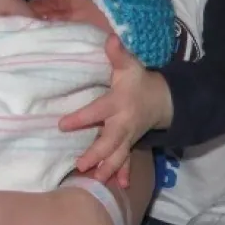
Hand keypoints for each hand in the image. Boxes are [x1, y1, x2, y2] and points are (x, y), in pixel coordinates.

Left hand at [61, 37, 172, 185]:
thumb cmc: (139, 80)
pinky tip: (121, 186)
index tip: (62, 125)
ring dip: (108, 168)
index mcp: (118, 103)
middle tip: (81, 165)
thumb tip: (111, 37)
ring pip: (118, 155)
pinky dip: (125, 173)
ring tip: (97, 180)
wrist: (162, 99)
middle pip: (110, 140)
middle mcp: (123, 123)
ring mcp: (128, 137)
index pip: (97, 110)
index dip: (81, 118)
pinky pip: (127, 161)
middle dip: (97, 153)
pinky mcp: (130, 144)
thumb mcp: (130, 65)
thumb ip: (118, 54)